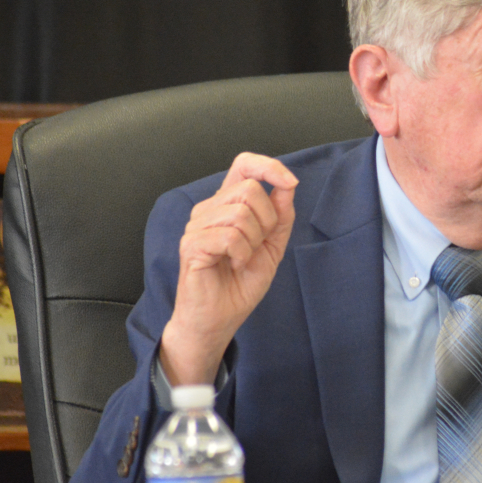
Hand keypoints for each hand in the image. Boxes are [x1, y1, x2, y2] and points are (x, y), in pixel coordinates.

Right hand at [159, 153, 298, 385]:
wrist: (220, 318)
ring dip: (253, 242)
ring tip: (242, 259)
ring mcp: (197, 225)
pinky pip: (229, 236)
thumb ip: (281, 216)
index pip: (244, 164)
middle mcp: (209, 208)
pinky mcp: (191, 244)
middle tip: (257, 246)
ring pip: (241, 213)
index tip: (290, 183)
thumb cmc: (240, 282)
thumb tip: (288, 184)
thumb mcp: (272, 246)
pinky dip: (241, 254)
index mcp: (228, 203)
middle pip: (250, 189)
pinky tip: (234, 265)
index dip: (269, 166)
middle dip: (267, 221)